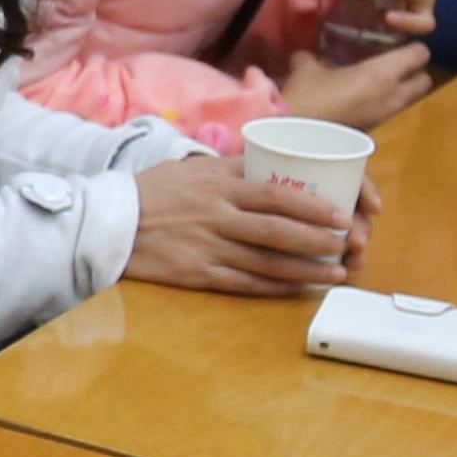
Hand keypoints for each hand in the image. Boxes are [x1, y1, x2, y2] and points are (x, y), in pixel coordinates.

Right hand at [126, 154, 368, 294]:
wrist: (108, 222)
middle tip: (348, 245)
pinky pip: (244, 283)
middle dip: (319, 240)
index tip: (341, 213)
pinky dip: (275, 287)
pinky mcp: (197, 274)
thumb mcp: (194, 168)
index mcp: (218, 186)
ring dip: (306, 269)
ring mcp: (207, 247)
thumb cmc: (155, 192)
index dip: (312, 206)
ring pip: (267, 261)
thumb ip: (234, 170)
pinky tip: (297, 289)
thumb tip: (277, 167)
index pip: (274, 194)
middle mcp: (216, 216)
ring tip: (336, 272)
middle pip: (277, 230)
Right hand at [268, 43, 431, 128]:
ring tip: (376, 79)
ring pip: (411, 98)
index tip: (396, 42)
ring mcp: (386, 115)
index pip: (420, 54)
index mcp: (382, 73)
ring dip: (402, 88)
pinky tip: (362, 97)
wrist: (297, 140)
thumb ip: (311, 58)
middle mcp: (393, 95)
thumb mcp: (306, 69)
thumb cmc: (308, 97)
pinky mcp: (376, 130)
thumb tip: (306, 55)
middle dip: (414, 70)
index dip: (412, 46)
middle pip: (425, 80)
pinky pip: (392, 110)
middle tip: (393, 61)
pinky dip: (385, 102)